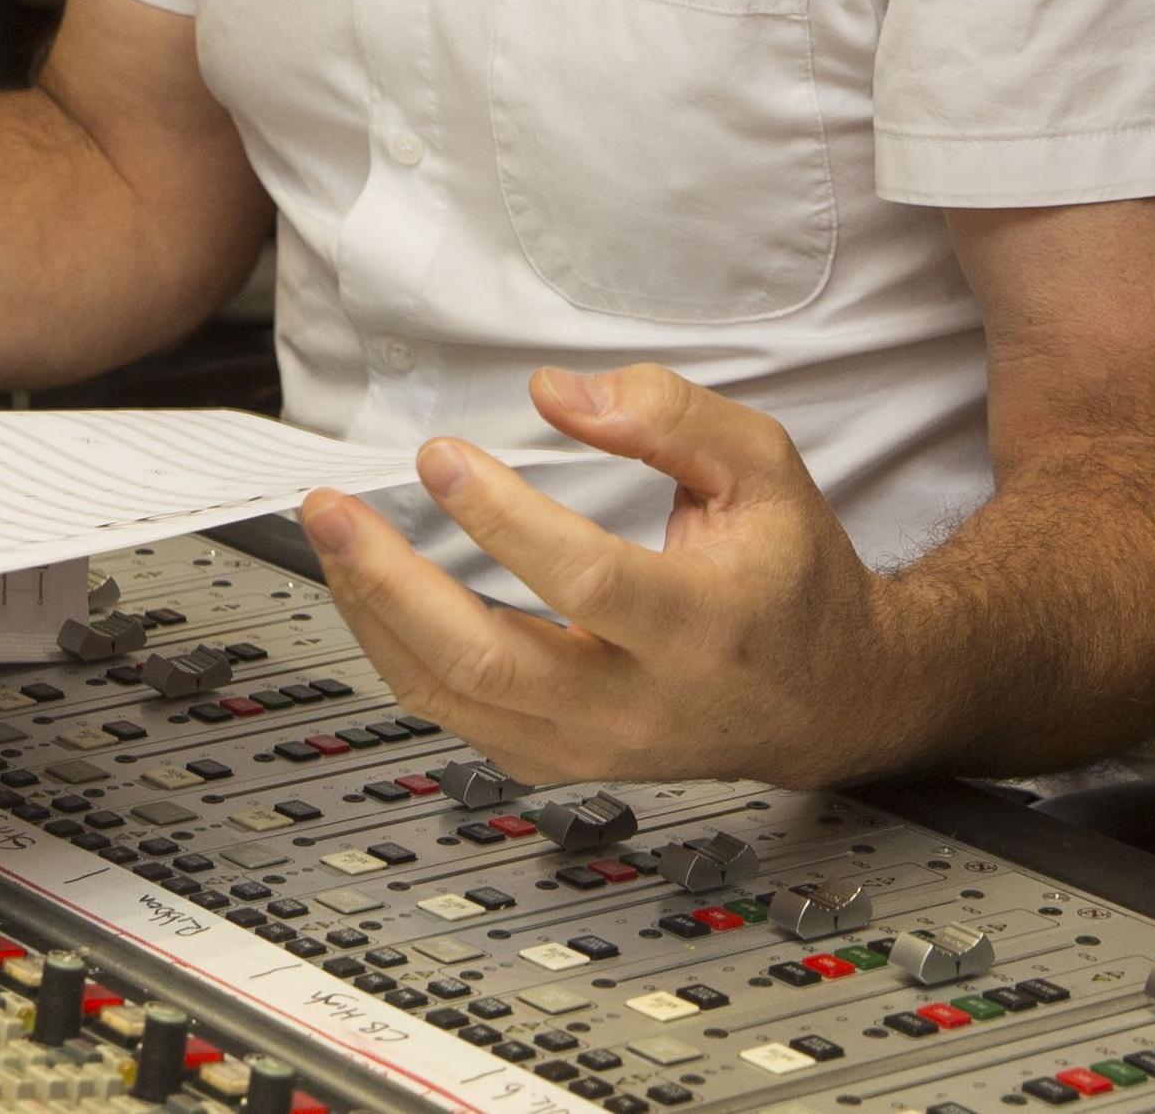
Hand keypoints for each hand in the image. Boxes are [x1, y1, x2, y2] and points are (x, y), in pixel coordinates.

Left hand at [300, 364, 912, 788]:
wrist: (824, 698)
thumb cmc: (789, 575)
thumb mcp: (762, 467)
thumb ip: (668, 414)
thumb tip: (555, 393)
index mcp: (702, 625)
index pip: (585, 579)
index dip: (502, 517)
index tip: (440, 456)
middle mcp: (642, 702)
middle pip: (491, 660)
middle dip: (391, 582)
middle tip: (331, 511)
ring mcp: (594, 746)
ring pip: (454, 699)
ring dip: (372, 614)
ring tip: (330, 536)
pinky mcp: (560, 760)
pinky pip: (455, 716)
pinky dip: (397, 654)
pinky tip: (368, 592)